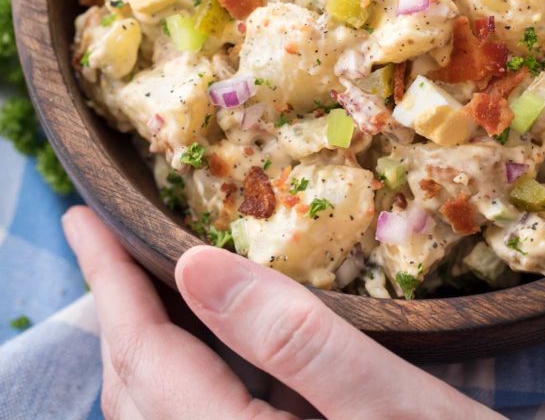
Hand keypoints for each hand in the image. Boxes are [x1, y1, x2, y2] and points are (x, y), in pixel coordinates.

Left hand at [63, 206, 500, 419]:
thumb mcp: (389, 402)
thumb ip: (290, 339)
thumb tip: (193, 265)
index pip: (145, 360)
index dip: (109, 282)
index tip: (85, 216)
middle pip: (135, 391)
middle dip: (116, 308)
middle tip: (105, 234)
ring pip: (155, 415)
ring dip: (140, 343)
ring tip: (139, 278)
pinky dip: (177, 375)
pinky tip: (199, 343)